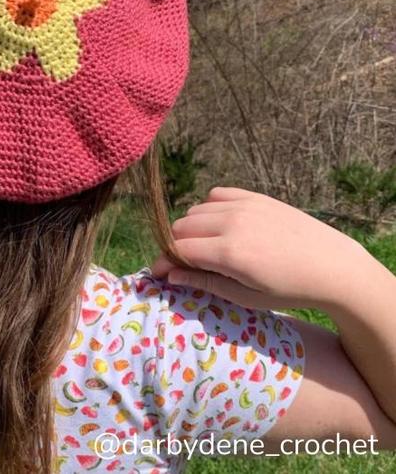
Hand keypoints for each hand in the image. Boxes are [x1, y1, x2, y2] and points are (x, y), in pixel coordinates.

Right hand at [152, 186, 373, 310]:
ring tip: (206, 247)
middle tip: (186, 263)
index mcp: (230, 253)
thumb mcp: (246, 297)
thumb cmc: (289, 290)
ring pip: (195, 211)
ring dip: (192, 229)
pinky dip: (209, 209)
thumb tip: (170, 276)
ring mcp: (244, 205)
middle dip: (176, 246)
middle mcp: (232, 223)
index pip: (178, 250)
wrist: (333, 266)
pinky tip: (221, 225)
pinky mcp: (254, 196)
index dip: (164, 262)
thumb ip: (205, 283)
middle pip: (181, 227)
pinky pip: (216, 195)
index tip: (159, 273)